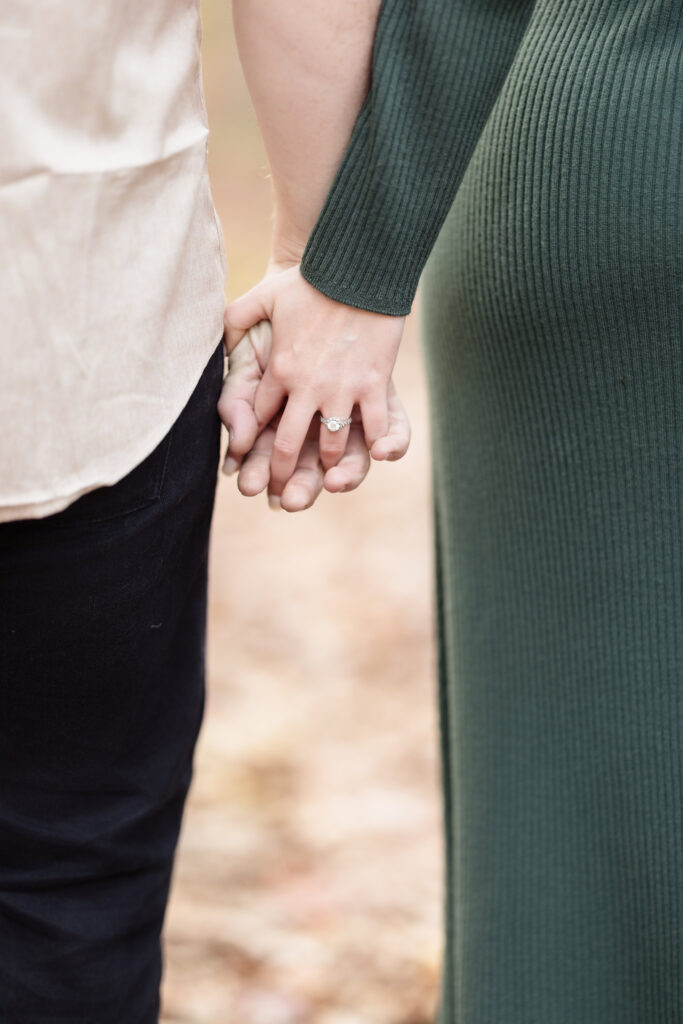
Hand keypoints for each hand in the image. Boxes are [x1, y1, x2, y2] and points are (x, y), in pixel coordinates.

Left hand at [221, 263, 409, 501]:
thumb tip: (220, 341)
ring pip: (329, 444)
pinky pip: (373, 427)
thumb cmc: (310, 279)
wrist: (357, 267)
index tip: (252, 456)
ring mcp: (341, 388)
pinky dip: (371, 446)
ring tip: (326, 476)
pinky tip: (369, 456)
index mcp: (278, 369)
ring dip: (325, 465)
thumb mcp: (261, 294)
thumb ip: (235, 318)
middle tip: (280, 491)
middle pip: (286, 444)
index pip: (260, 416)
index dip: (255, 439)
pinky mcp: (372, 384)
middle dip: (281, 473)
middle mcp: (306, 386)